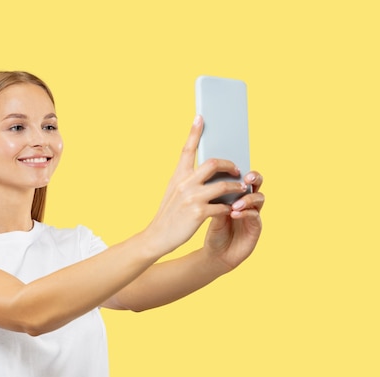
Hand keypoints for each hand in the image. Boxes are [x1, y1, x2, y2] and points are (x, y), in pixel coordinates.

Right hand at [144, 115, 249, 256]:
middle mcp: (184, 183)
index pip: (187, 149)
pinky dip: (230, 207)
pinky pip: (222, 206)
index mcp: (178, 176)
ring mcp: (192, 198)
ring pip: (223, 185)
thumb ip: (187, 180)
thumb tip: (208, 172)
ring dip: (236, 187)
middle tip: (237, 170)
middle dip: (231, 165)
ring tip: (242, 189)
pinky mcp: (198, 213)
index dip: (194, 132)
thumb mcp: (173, 192)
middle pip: (214, 164)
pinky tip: (232, 209)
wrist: (157, 236)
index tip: (201, 117)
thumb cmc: (169, 214)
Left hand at [203, 171, 264, 272]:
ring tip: (235, 204)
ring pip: (259, 198)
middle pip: (257, 184)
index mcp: (236, 194)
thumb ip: (215, 197)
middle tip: (247, 178)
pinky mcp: (256, 227)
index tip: (235, 164)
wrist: (216, 254)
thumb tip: (212, 180)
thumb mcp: (211, 212)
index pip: (242, 176)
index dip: (242, 169)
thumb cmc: (213, 230)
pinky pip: (255, 215)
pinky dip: (245, 212)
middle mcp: (248, 201)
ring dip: (248, 198)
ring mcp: (253, 213)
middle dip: (254, 178)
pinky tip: (234, 213)